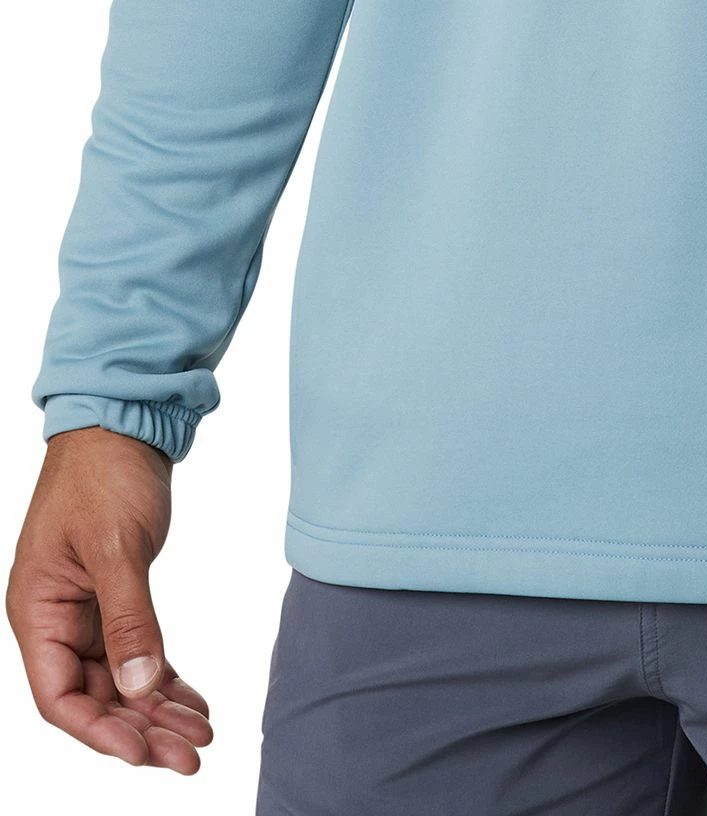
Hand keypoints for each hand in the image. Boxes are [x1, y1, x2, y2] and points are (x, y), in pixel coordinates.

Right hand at [7, 425, 212, 772]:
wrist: (123, 420)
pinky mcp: (117, 596)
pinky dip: (165, 678)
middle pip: (95, 697)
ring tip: (201, 736)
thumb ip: (130, 618)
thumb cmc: (104, 473)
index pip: (60, 696)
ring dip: (158, 710)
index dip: (100, 732)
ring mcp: (87, 610)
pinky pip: (138, 653)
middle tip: (190, 755)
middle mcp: (57, 619)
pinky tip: (194, 702)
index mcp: (37, 611)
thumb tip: (139, 689)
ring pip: (121, 680)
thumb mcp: (115, 546)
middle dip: (141, 730)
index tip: (144, 753)